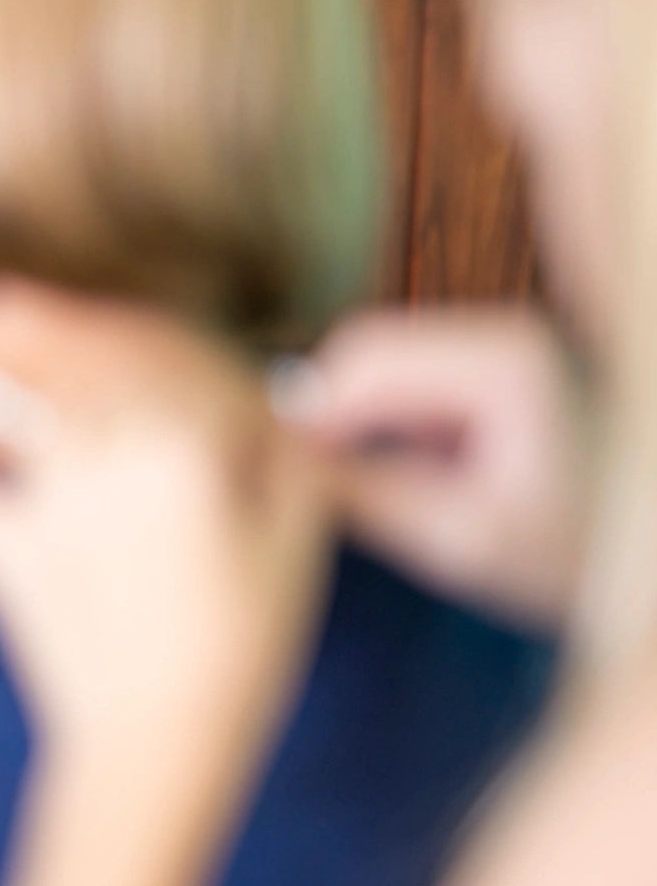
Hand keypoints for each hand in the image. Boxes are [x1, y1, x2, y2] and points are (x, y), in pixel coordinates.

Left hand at [0, 281, 335, 810]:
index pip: (161, 351)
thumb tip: (261, 395)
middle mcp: (103, 456)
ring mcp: (39, 502)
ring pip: (0, 401)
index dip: (138, 328)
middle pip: (62, 352)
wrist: (159, 748)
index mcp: (186, 446)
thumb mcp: (295, 544)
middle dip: (29, 319)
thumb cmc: (242, 649)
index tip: (123, 321)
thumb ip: (283, 453)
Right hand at [287, 305, 583, 630]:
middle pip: (366, 351)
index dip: (307, 413)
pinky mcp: (494, 371)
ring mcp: (500, 346)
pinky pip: (406, 382)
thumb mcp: (466, 541)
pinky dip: (380, 423)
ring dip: (350, 420)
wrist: (652, 553)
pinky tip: (390, 475)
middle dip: (323, 412)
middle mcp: (504, 331)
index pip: (366, 361)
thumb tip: (280, 467)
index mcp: (506, 360)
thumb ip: (367, 497)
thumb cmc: (585, 554)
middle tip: (291, 481)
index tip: (267, 470)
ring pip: (378, 365)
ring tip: (340, 486)